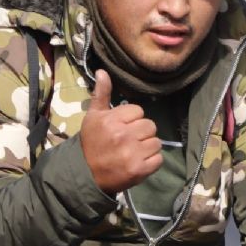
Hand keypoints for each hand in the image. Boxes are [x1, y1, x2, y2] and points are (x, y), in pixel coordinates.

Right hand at [80, 70, 161, 194]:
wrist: (86, 174)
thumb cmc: (91, 142)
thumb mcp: (93, 116)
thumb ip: (101, 94)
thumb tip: (102, 71)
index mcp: (112, 120)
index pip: (138, 111)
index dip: (132, 119)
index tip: (122, 127)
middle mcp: (123, 135)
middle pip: (150, 126)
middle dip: (142, 132)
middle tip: (130, 140)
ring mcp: (133, 154)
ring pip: (156, 142)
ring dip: (148, 147)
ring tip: (134, 151)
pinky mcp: (139, 170)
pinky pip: (159, 159)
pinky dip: (152, 161)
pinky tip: (139, 162)